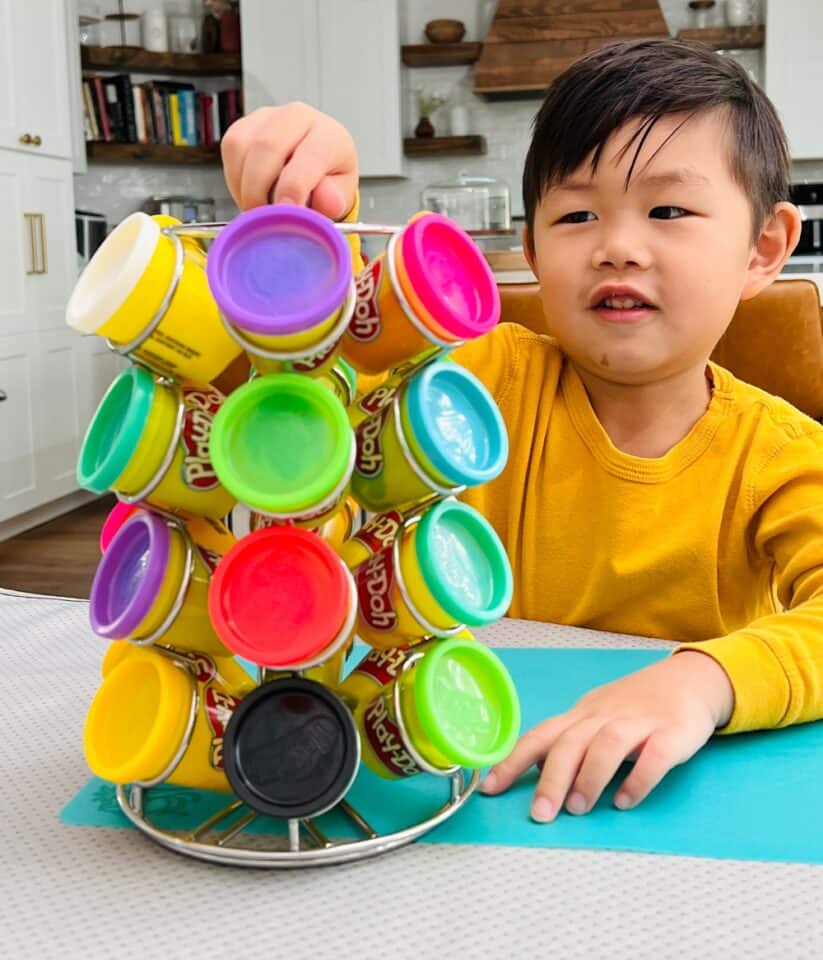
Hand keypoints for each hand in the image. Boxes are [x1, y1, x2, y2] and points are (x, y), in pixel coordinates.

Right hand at [221, 102, 357, 216]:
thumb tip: (327, 203)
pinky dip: (234, 179)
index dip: (293, 188)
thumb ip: (333, 201)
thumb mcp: (339, 198)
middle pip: (267, 146)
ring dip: (243, 186)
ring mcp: (268, 116)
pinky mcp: (244, 124)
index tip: (284, 213)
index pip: (309, 157)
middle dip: (259, 190)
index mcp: (329, 135)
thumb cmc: (328, 185)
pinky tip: (248, 194)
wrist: (316, 168)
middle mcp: (298, 117)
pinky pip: (229, 148)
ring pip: (241, 146)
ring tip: (257, 208)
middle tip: (262, 220)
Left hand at [480, 651, 733, 820]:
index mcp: (581, 715)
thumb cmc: (636, 705)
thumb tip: (535, 774)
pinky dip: (638, 778)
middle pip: (571, 741)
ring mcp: (639, 722)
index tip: (489, 790)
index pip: (541, 735)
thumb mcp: (596, 718)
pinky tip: (625, 800)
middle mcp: (604, 716)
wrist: (690, 680)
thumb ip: (570, 743)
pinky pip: (654, 756)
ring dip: (590, 776)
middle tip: (540, 814)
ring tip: (578, 809)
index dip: (513, 761)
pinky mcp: (672, 733)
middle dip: (551, 779)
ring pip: (608, 744)